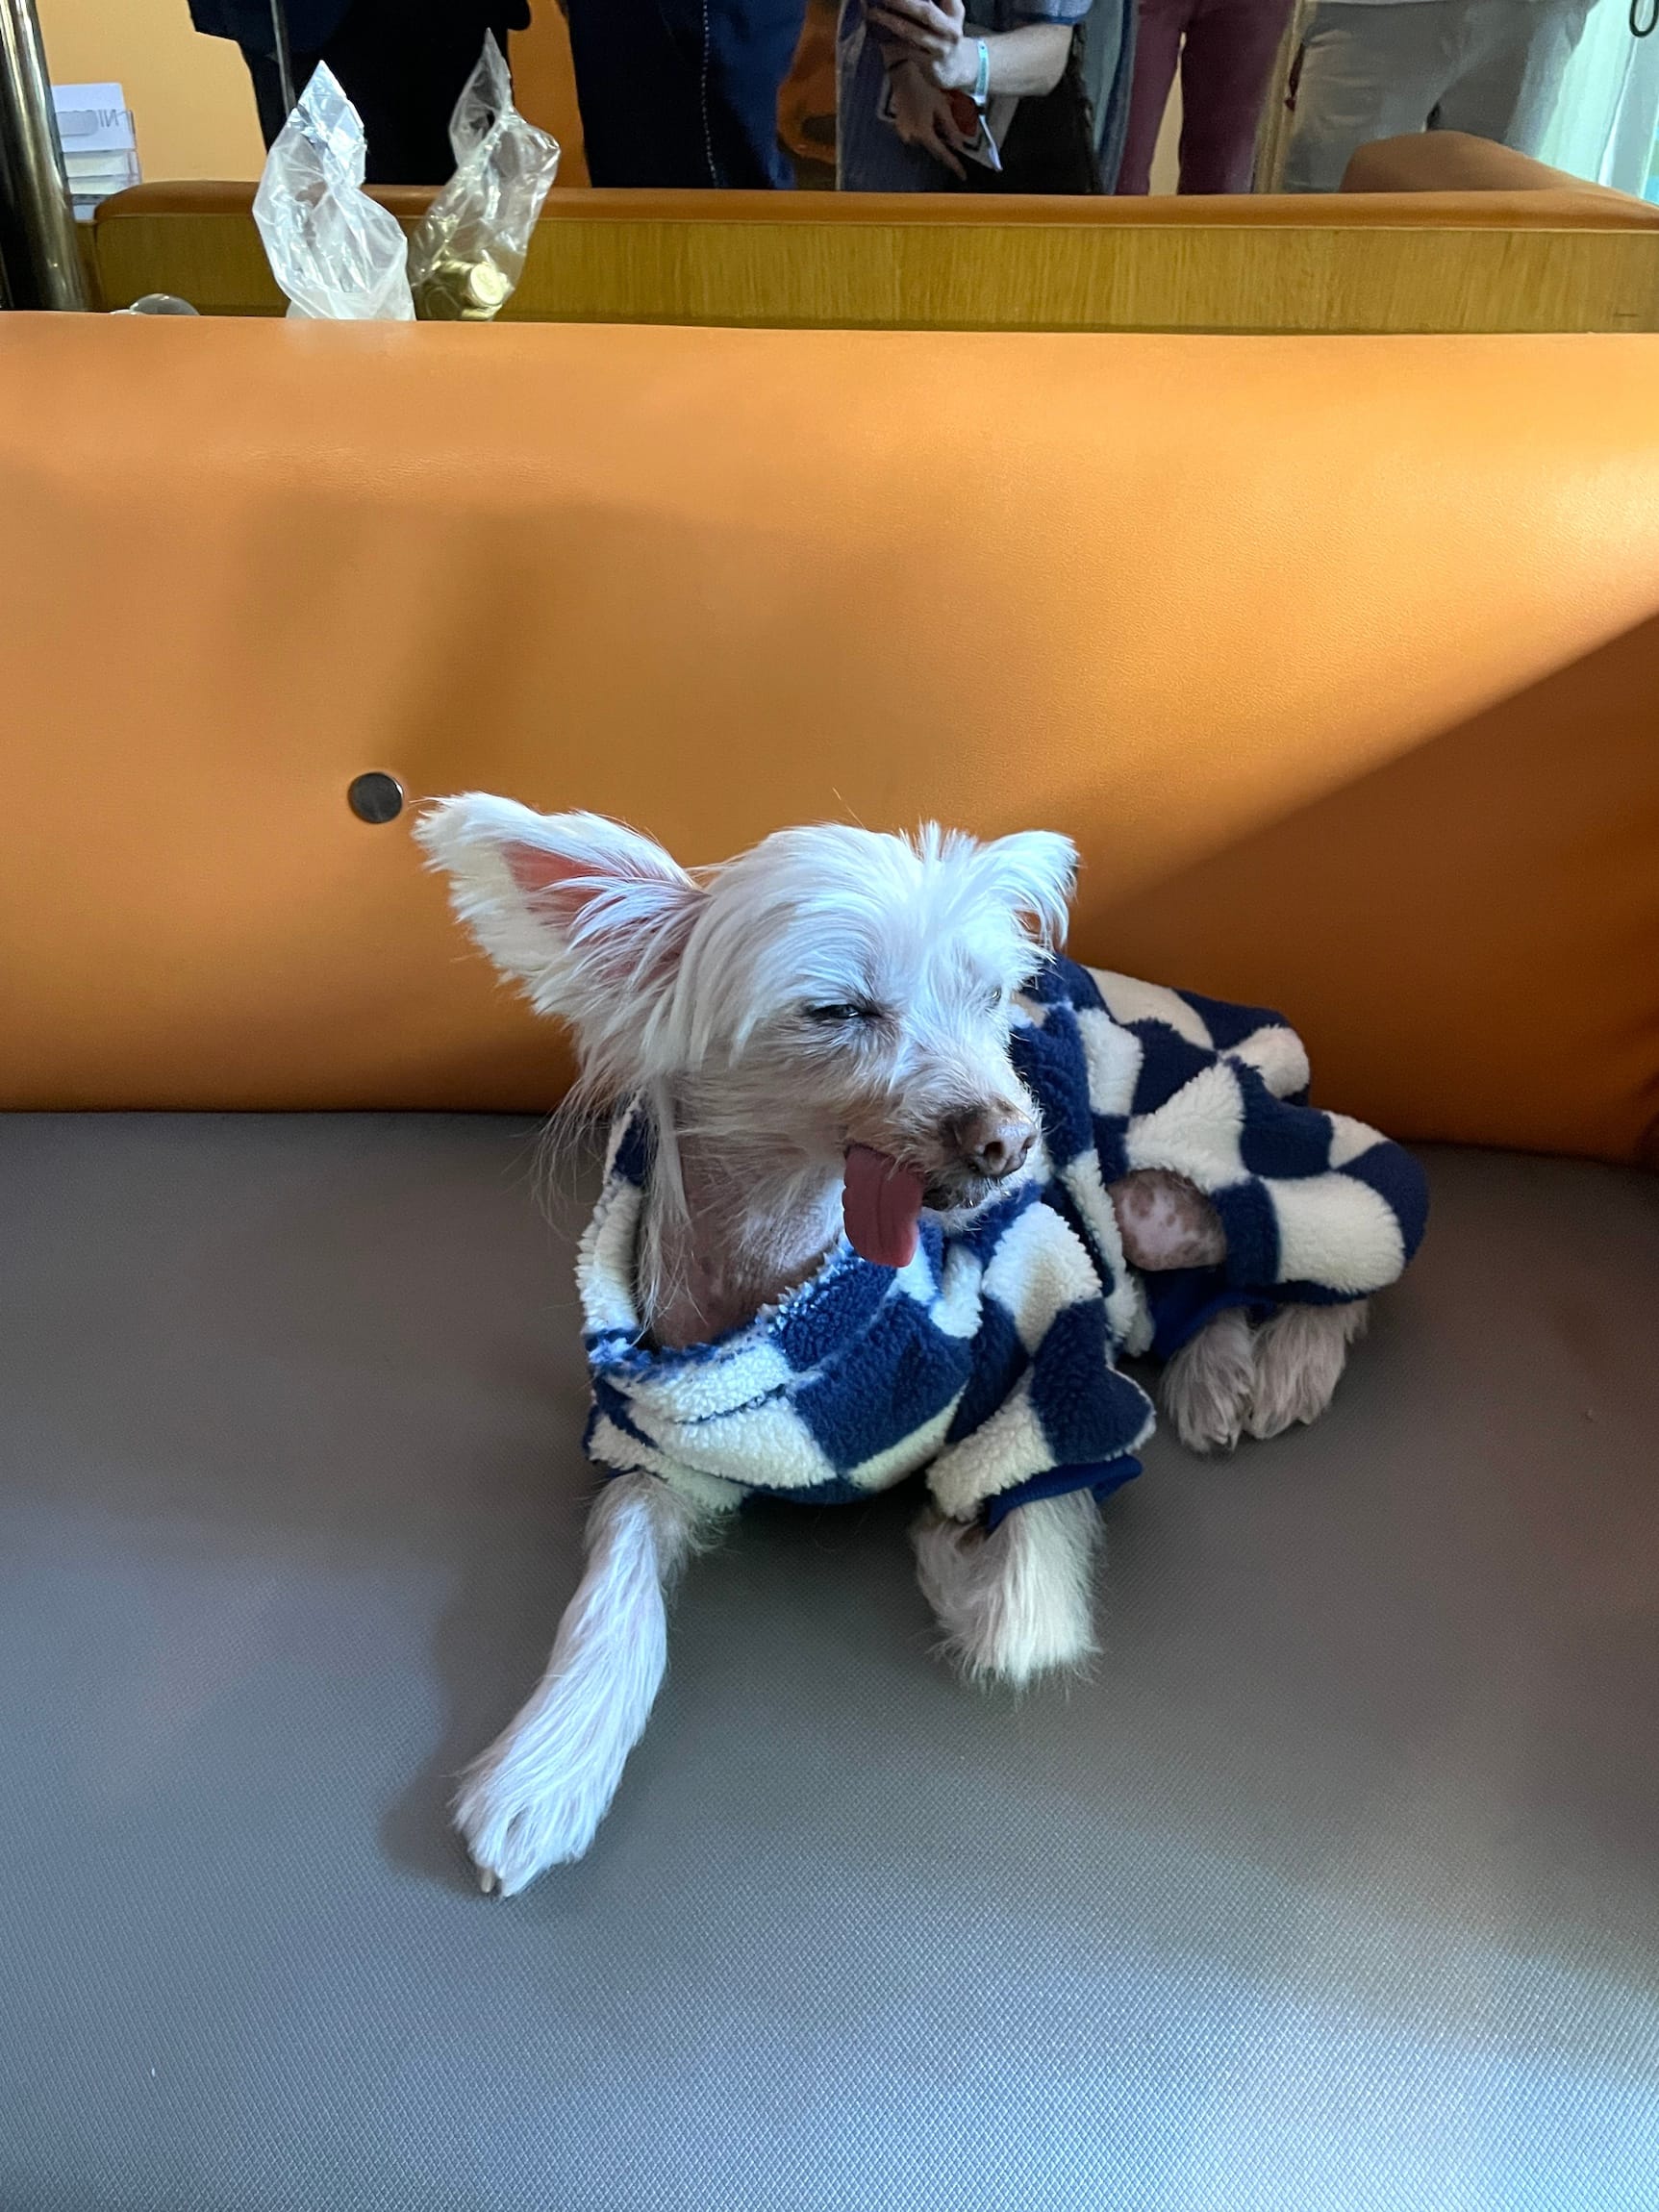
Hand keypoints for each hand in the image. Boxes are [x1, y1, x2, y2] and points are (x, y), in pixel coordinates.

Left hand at [869, 0, 975, 91]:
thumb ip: (929, 3)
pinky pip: (907, 51)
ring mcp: (941, 48)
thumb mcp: (947, 14)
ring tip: (873, 13)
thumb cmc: (943, 35)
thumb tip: (893, 0)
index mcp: (955, 11)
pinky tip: (877, 35)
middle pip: (925, 12)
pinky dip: (891, 43)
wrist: (956, 69)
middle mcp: (950, 29)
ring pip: (913, 33)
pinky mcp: (931, 65)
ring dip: (890, 21)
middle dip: (903, 2)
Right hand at [885, 59, 969, 177]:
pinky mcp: (901, 128)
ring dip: (933, 136)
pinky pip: (916, 135)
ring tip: (935, 120)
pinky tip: (925, 117)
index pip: (942, 154)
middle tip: (953, 142)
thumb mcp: (942, 107)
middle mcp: (913, 137)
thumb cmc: (924, 89)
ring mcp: (905, 133)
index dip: (954, 164)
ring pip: (925, 141)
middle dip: (943, 146)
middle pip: (933, 148)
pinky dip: (924, 131)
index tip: (963, 175)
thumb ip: (951, 128)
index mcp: (924, 133)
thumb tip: (960, 145)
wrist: (903, 77)